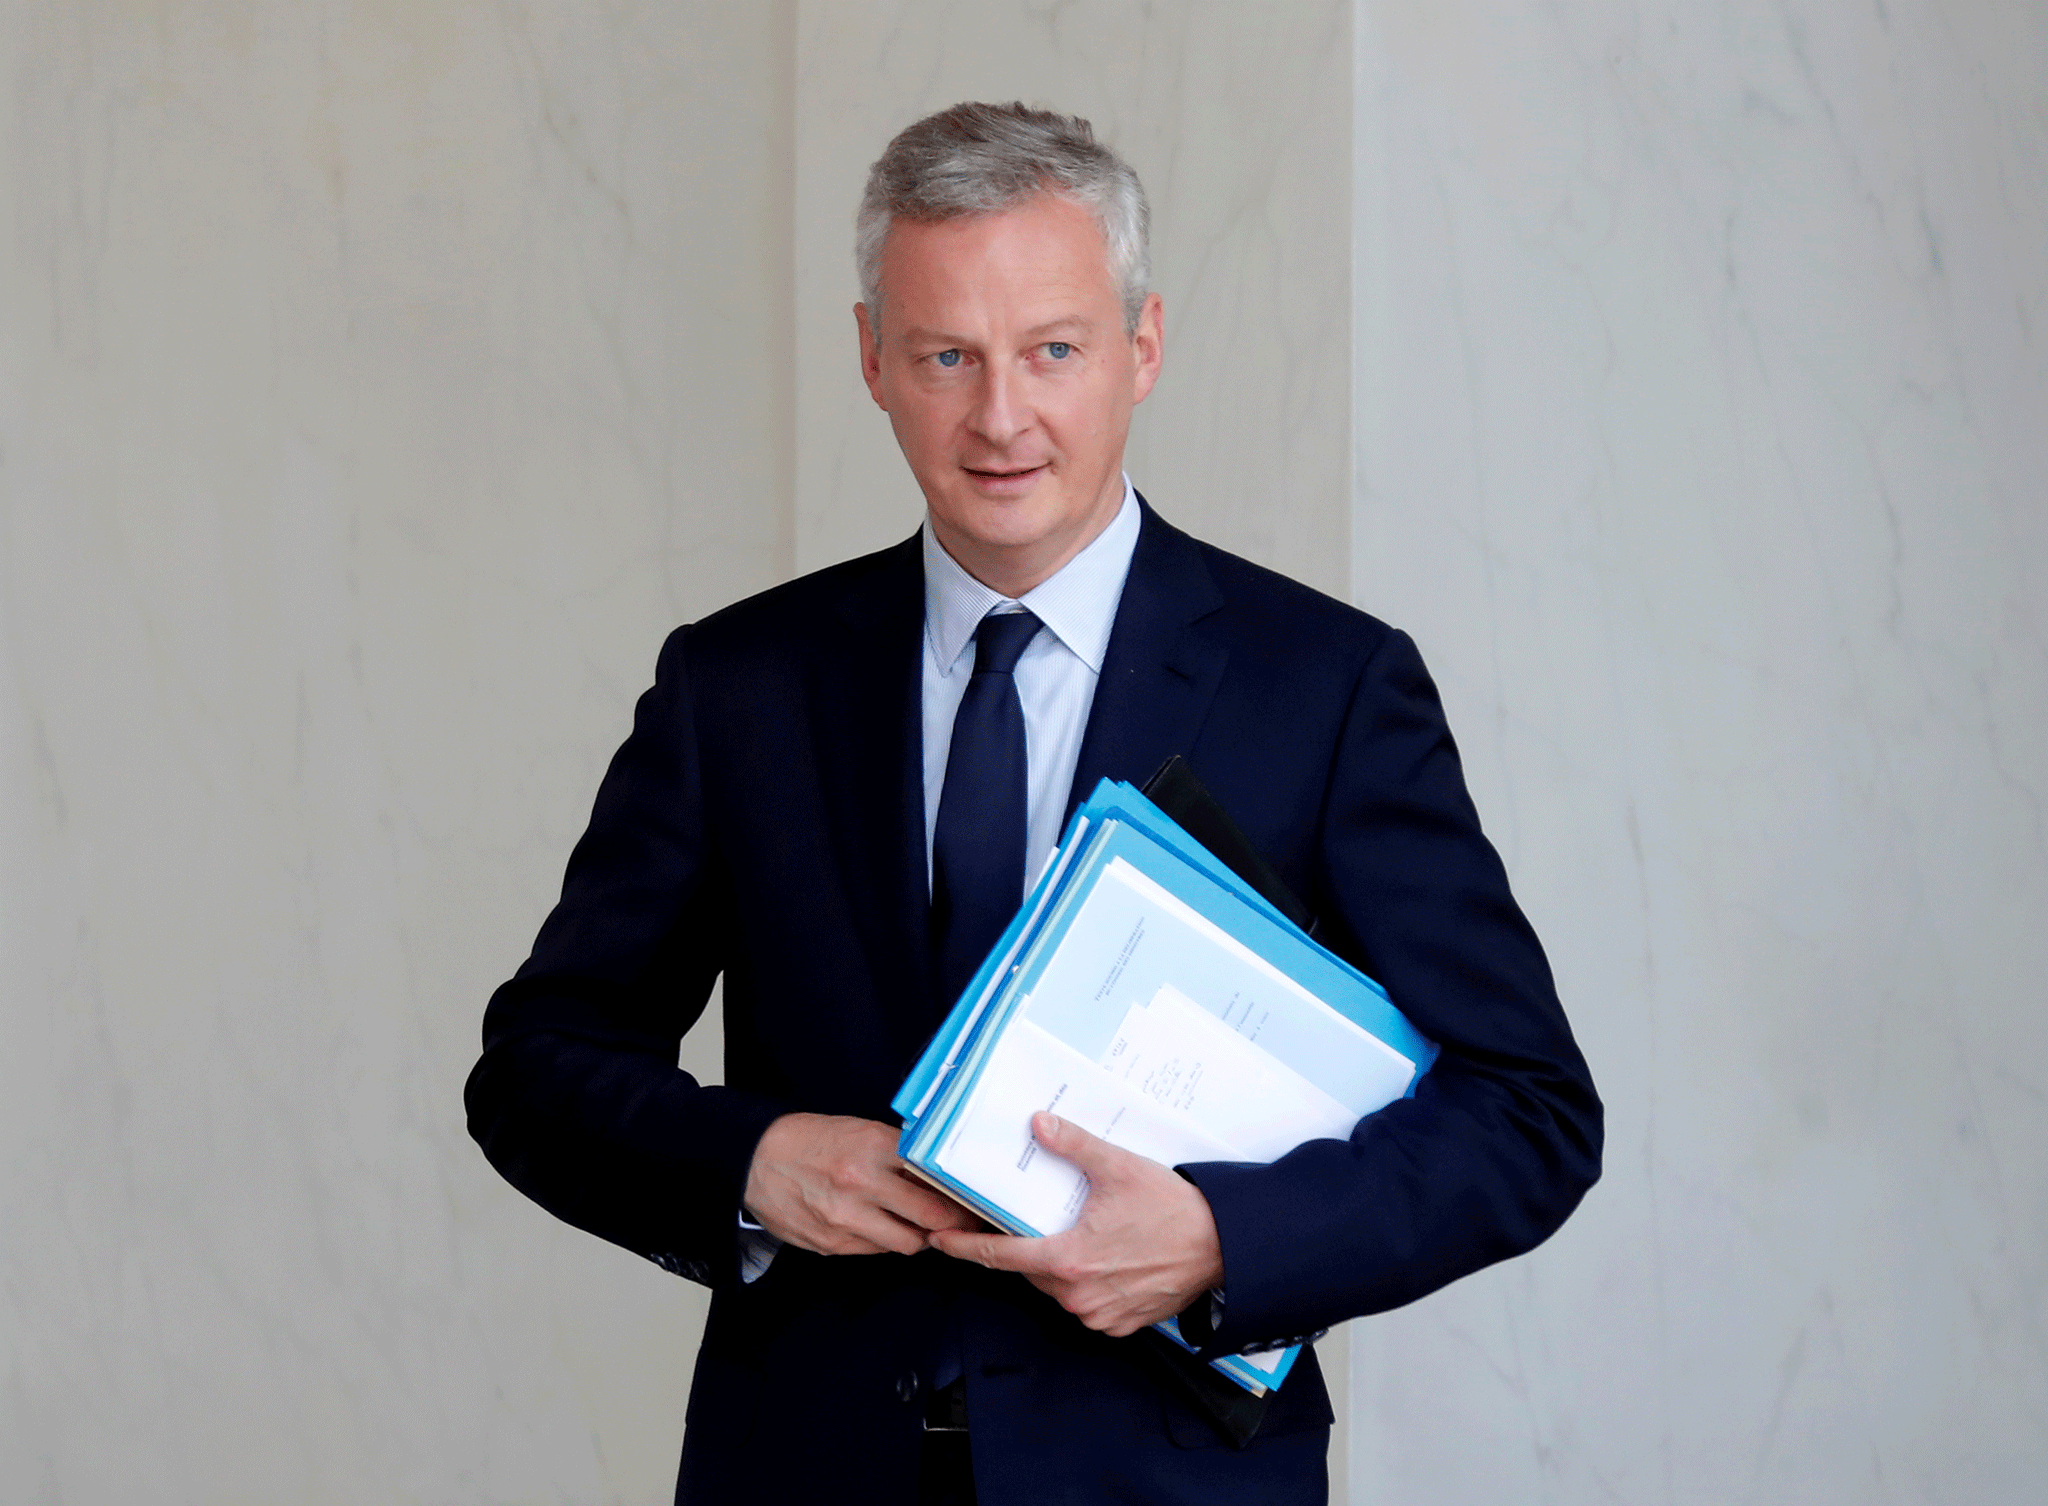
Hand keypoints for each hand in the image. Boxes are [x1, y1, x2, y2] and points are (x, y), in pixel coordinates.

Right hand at [742, 1113, 982, 1256]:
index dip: (960, 1192)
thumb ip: (898, 1154)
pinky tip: (882, 1226)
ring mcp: (846, 1219)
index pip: (935, 1177)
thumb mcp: (859, 1130)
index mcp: (873, 1147)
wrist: (754, 1161)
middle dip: (953, 1222)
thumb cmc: (810, 1140)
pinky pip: (875, 1250)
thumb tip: (938, 1177)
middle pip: (931, 1217)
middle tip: (963, 1219)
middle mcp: (862, 1184)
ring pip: (907, 1243)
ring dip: (920, 1236)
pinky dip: (885, 1240)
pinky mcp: (831, 1244)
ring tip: (921, 1224)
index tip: (973, 1198)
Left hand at [928, 1112, 1224, 1336]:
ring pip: (1057, 1288)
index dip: (964, 1247)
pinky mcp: (1121, 1325)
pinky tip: (1100, 1257)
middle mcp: (1077, 1296)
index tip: (939, 1240)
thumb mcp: (1118, 1167)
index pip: (999, 1256)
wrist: (1224, 1247)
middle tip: (1027, 1219)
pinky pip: (1085, 1304)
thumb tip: (1038, 1124)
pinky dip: (1084, 1283)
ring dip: (1056, 1264)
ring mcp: (1099, 1315)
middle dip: (1023, 1247)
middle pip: (1030, 1270)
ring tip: (1074, 1233)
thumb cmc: (1173, 1210)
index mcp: (1067, 1261)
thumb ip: (1073, 1145)